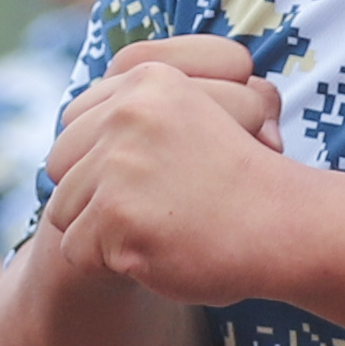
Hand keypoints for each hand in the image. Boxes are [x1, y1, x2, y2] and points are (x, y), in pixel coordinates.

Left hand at [39, 35, 297, 306]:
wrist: (285, 226)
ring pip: (64, 212)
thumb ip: (131, 119)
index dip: (96, 164)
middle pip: (58, 166)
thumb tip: (60, 150)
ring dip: (103, 233)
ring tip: (161, 230)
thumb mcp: (188, 118)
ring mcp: (120, 163)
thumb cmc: (240, 183)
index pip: (72, 127)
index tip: (143, 183)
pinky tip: (157, 252)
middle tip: (149, 212)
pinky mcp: (118, 215)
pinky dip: (110, 264)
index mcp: (146, 81)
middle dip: (92, 196)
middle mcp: (127, 112)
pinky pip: (76, 252)